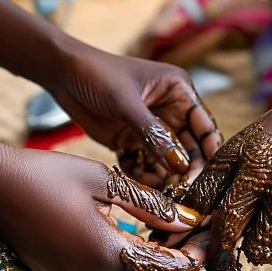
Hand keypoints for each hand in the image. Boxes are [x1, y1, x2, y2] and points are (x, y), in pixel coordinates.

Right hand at [0, 136, 208, 270]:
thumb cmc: (46, 175)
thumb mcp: (105, 183)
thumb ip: (152, 206)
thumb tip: (190, 220)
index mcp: (108, 254)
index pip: (170, 270)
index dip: (195, 253)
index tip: (207, 231)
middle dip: (178, 258)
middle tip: (191, 227)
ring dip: (155, 262)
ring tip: (168, 230)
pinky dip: (129, 263)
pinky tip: (136, 236)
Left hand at [48, 44, 221, 189]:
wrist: (61, 74)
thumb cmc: (97, 74)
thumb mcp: (126, 102)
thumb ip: (152, 134)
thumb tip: (180, 165)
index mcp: (178, 92)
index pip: (204, 126)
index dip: (210, 151)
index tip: (210, 176)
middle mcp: (170, 112)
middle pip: (189, 149)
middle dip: (188, 170)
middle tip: (185, 193)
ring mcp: (150, 129)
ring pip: (167, 161)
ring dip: (166, 178)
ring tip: (164, 196)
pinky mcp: (131, 142)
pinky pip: (144, 165)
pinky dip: (144, 177)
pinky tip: (140, 186)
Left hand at [175, 64, 271, 270]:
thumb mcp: (251, 140)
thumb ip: (224, 178)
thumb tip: (196, 220)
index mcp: (237, 155)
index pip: (203, 204)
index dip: (189, 234)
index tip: (188, 255)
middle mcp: (263, 172)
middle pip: (229, 234)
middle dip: (227, 253)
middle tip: (237, 256)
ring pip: (268, 250)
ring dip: (270, 253)